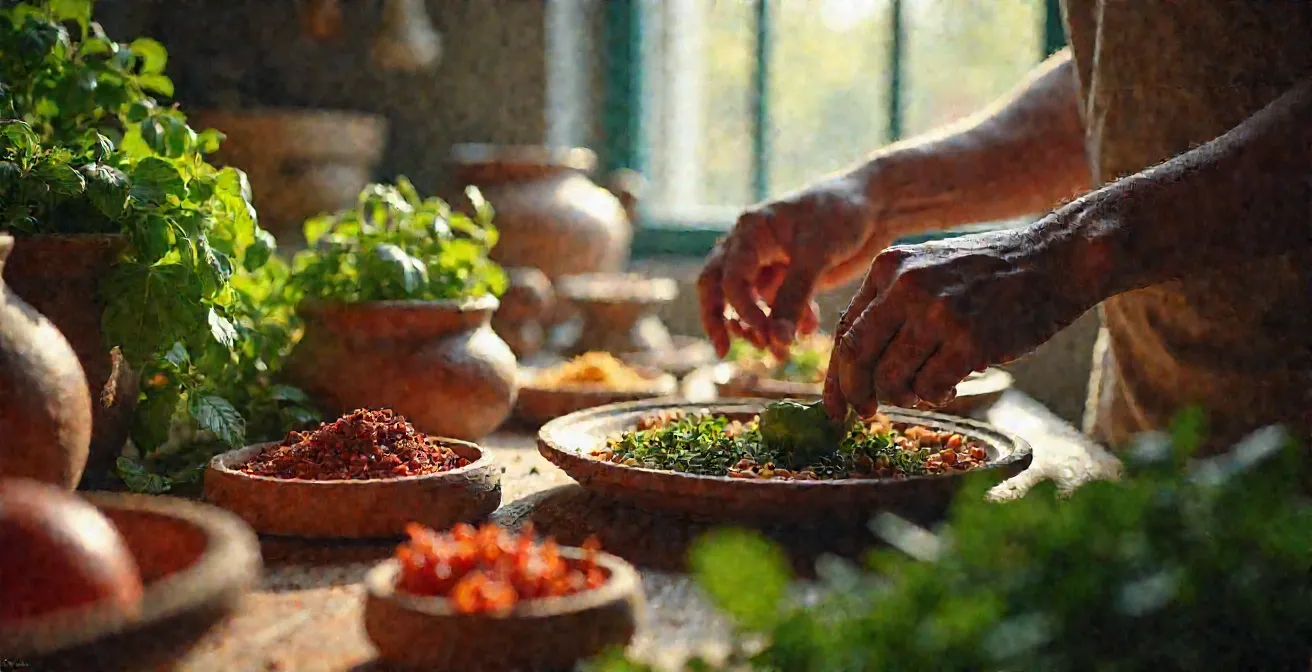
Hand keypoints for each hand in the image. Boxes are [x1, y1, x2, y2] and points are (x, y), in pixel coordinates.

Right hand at [698, 172, 894, 358]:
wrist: (875, 205)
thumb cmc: (842, 215)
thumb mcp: (817, 255)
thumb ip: (794, 298)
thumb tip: (775, 340)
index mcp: (750, 231)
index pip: (729, 277)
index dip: (742, 309)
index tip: (765, 334)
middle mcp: (751, 245)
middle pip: (718, 286)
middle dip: (719, 319)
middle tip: (725, 350)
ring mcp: (768, 262)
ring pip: (749, 301)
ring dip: (760, 328)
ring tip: (779, 353)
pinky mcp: (788, 276)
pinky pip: (776, 305)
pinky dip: (787, 321)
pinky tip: (809, 329)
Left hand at [822, 227, 1094, 418]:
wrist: (1055, 259)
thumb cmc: (990, 274)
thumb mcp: (928, 269)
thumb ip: (891, 305)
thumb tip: (855, 368)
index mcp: (888, 268)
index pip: (845, 331)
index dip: (836, 376)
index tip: (834, 406)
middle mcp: (905, 286)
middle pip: (856, 357)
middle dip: (855, 395)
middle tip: (865, 414)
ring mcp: (937, 312)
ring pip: (892, 379)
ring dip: (905, 396)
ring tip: (927, 388)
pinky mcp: (969, 340)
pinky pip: (930, 388)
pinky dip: (935, 396)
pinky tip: (952, 385)